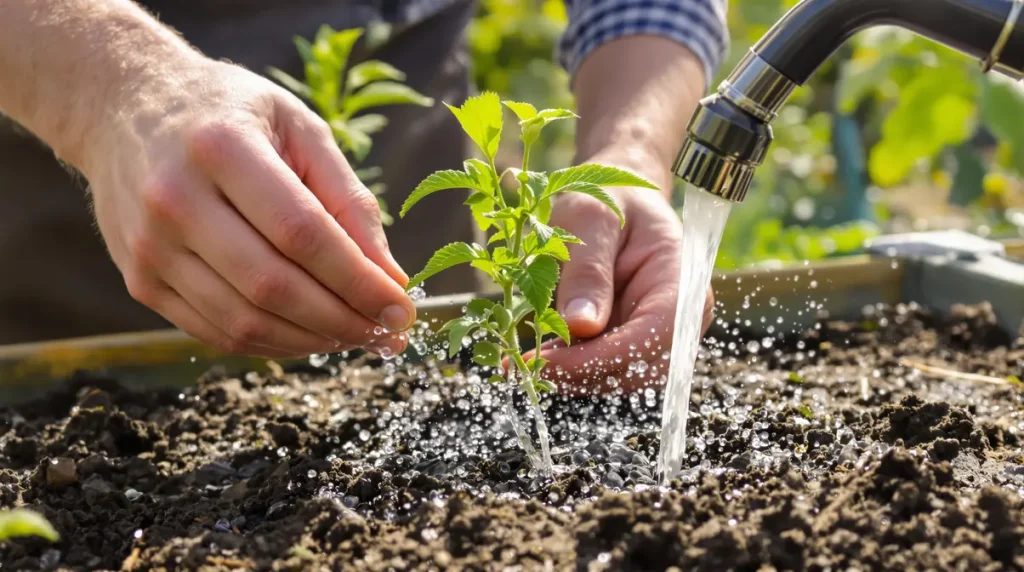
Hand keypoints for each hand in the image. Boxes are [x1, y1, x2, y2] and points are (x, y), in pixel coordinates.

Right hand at [81, 58, 412, 357]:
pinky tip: (309, 334)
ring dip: (312, 340)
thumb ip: (349, 200)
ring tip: (355, 334)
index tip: (401, 307)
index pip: (303, 233)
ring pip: (244, 321)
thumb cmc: (230, 113)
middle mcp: (176, 199)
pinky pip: (215, 332)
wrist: (126, 107)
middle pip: (273, 286)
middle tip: (387, 331)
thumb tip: (390, 278)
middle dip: (343, 320)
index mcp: (222, 147)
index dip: (359, 280)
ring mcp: (150, 246)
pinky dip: (272, 344)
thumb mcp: (299, 129)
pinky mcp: (140, 281)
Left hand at [527, 170, 714, 393]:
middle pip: (640, 367)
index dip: (605, 356)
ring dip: (574, 376)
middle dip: (584, 372)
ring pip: (620, 377)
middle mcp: (679, 318)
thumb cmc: (607, 199)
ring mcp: (656, 335)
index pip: (655, 334)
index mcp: (682, 280)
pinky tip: (539, 357)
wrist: (617, 200)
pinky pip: (605, 369)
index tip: (554, 362)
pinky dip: (571, 369)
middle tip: (529, 364)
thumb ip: (588, 270)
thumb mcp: (590, 219)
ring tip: (529, 359)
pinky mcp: (630, 344)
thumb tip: (581, 326)